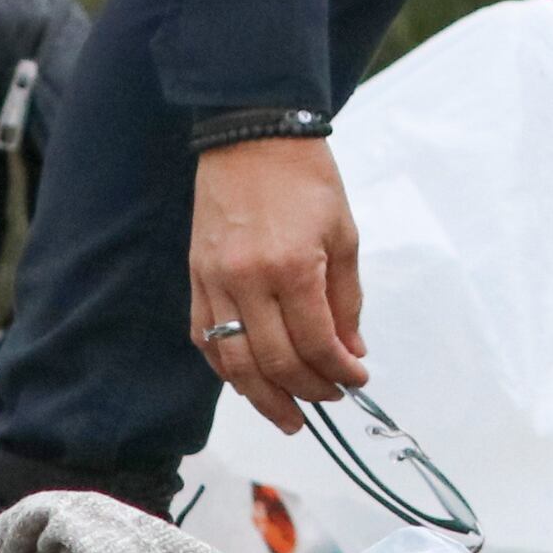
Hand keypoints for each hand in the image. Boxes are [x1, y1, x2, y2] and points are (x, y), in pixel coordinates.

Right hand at [191, 134, 368, 434]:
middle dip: (308, 391)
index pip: (317, 343)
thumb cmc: (305, 179)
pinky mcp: (196, 277)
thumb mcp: (343, 235)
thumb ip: (346, 301)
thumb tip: (350, 352)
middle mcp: (248, 279)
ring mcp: (214, 280)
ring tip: (288, 417)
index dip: (340, 372)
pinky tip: (248, 383)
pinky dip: (227, 369)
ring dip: (263, 397)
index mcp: (293, 266)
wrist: (251, 135)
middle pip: (275, 362)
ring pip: (234, 362)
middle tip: (329, 400)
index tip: (357, 379)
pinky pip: (205, 339)